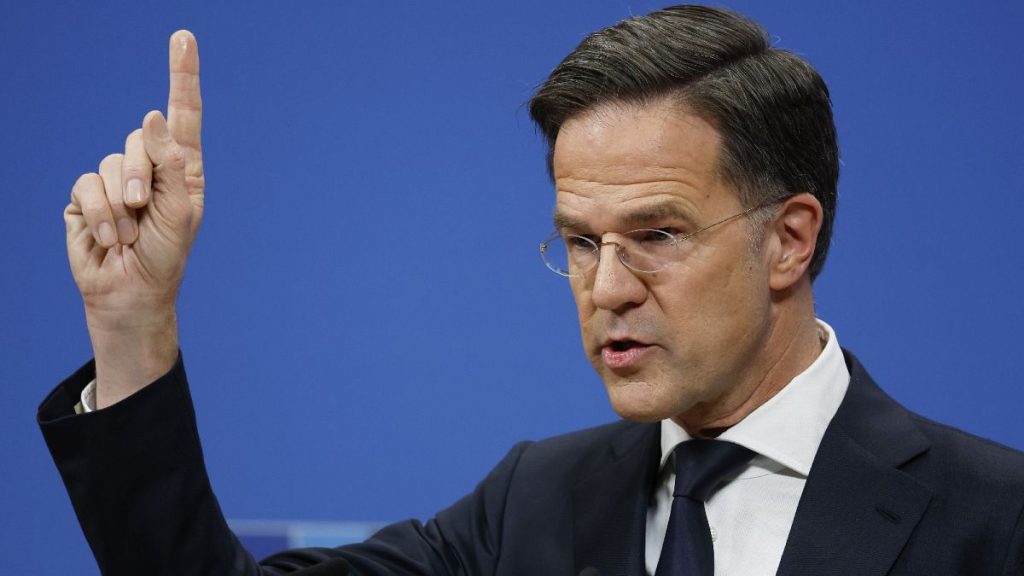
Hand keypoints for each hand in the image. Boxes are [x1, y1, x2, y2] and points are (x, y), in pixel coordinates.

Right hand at [64, 31, 203, 407]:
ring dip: (120, 203)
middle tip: (143, 208)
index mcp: (182, 169)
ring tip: (128, 233)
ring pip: (111, 162)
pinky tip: (108, 237)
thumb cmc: (164, 256)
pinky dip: (98, 213)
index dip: (181, 75)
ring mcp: (115, 180)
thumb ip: (170, 164)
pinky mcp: (85, 195)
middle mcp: (150, 167)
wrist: (130, 293)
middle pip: (140, 138)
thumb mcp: (179, 212)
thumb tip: (152, 116)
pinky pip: (86, 184)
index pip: (182, 115)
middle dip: (142, 175)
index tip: (183, 37)